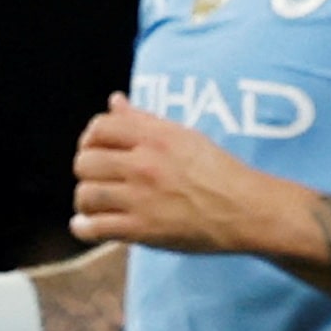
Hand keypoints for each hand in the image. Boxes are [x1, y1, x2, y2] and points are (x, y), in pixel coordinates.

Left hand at [70, 94, 277, 251]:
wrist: (247, 211)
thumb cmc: (218, 171)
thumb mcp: (183, 135)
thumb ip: (143, 119)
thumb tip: (115, 100)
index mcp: (154, 137)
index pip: (99, 127)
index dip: (90, 138)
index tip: (96, 149)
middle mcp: (144, 164)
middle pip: (85, 161)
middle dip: (86, 170)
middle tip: (96, 178)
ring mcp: (141, 198)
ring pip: (86, 194)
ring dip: (85, 200)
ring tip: (93, 204)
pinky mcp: (143, 230)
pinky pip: (95, 227)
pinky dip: (84, 227)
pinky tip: (86, 225)